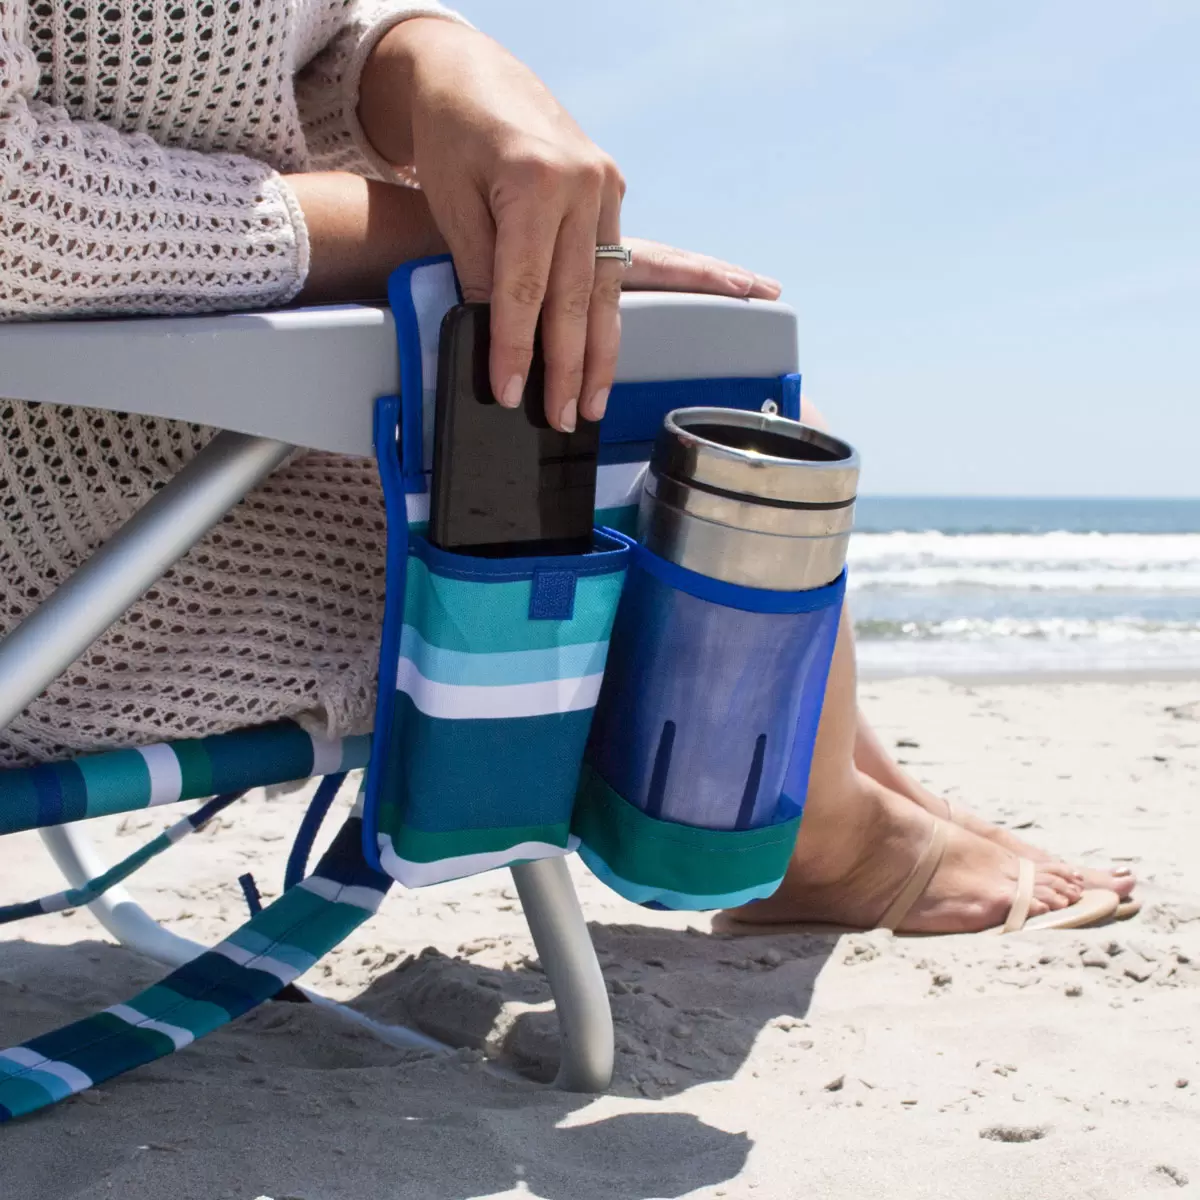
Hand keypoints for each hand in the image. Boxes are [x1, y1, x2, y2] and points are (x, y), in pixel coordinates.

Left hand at [359, 20, 778, 430]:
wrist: (474, 73)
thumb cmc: (451, 132)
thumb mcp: (450, 200)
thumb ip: (477, 266)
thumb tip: (495, 332)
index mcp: (534, 181)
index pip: (523, 288)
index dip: (516, 347)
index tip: (510, 392)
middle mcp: (581, 183)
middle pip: (575, 298)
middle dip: (567, 366)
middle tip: (560, 416)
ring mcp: (605, 185)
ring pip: (607, 291)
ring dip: (600, 353)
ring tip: (590, 403)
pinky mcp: (612, 190)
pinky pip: (615, 269)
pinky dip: (608, 316)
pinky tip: (605, 353)